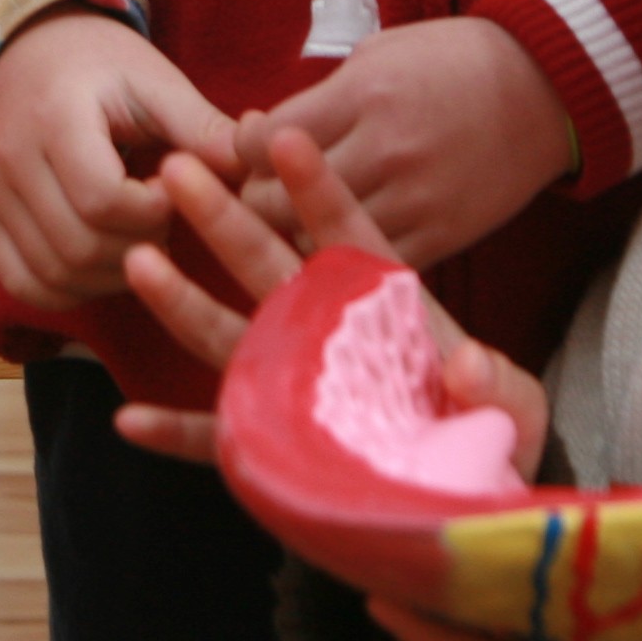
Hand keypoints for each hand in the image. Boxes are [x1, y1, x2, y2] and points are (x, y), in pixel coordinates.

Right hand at [0, 9, 238, 310]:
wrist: (23, 43)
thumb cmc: (99, 61)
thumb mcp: (155, 81)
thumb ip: (204, 130)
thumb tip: (264, 169)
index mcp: (54, 118)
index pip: (101, 199)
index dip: (152, 210)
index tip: (175, 188)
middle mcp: (10, 161)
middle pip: (78, 246)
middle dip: (137, 246)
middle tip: (163, 219)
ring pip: (51, 274)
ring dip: (107, 274)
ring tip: (136, 237)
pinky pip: (22, 282)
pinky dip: (66, 288)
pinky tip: (99, 261)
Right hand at [107, 129, 547, 471]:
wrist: (475, 501)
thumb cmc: (493, 437)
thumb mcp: (513, 408)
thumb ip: (496, 386)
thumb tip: (468, 362)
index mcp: (384, 310)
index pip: (347, 236)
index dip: (318, 190)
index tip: (288, 139)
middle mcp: (325, 336)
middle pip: (266, 265)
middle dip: (223, 217)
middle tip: (178, 167)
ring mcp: (293, 389)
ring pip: (227, 335)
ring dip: (180, 301)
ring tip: (138, 260)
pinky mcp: (276, 453)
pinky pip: (218, 440)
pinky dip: (173, 433)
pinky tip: (128, 419)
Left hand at [237, 14, 577, 272]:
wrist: (543, 90)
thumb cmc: (450, 63)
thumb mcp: (374, 56)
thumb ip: (312, 101)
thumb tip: (250, 134)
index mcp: (363, 98)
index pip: (266, 143)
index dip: (242, 148)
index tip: (249, 145)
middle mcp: (386, 153)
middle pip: (277, 202)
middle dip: (252, 197)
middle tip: (258, 187)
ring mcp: (414, 203)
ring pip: (313, 242)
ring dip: (291, 233)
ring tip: (292, 214)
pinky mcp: (439, 239)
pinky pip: (364, 266)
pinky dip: (339, 259)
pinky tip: (334, 238)